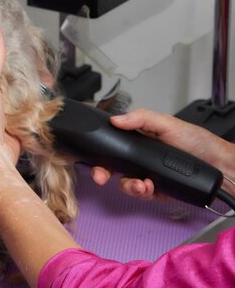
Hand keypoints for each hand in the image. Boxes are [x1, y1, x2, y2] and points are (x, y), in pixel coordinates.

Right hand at [92, 108, 231, 199]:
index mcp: (139, 140)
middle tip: (102, 178)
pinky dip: (144, 193)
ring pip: (125, 184)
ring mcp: (147, 175)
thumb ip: (141, 118)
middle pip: (112, 168)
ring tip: (142, 184)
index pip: (113, 146)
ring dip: (129, 186)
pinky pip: (141, 195)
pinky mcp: (156, 190)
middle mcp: (140, 158)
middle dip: (104, 174)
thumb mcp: (167, 123)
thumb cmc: (197, 141)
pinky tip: (151, 187)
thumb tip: (116, 119)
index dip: (100, 154)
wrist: (219, 166)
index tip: (94, 161)